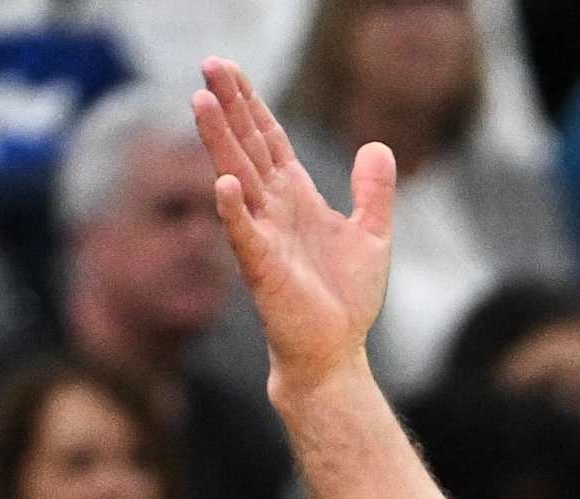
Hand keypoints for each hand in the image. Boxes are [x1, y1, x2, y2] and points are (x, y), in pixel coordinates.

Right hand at [194, 57, 392, 391]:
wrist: (334, 352)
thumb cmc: (345, 298)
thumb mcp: (372, 235)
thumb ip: (374, 192)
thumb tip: (378, 146)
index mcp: (295, 197)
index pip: (268, 140)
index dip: (251, 104)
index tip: (229, 68)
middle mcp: (273, 209)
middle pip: (246, 147)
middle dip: (228, 107)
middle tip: (209, 64)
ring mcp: (264, 236)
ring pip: (236, 179)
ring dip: (219, 142)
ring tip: (201, 102)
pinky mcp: (263, 269)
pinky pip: (244, 235)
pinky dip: (233, 210)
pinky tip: (224, 184)